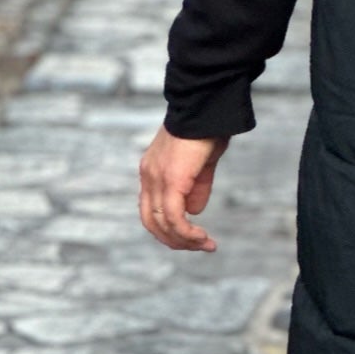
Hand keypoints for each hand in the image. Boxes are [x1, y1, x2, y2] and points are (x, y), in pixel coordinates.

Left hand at [139, 128, 229, 252]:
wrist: (205, 107)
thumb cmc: (206, 129)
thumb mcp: (201, 164)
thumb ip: (196, 187)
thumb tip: (194, 211)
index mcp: (151, 171)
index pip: (150, 209)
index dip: (168, 227)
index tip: (191, 235)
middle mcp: (148, 176)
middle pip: (151, 221)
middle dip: (175, 240)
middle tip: (198, 246)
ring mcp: (156, 178)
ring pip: (162, 223)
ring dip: (184, 240)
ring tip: (205, 244)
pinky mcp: (171, 180)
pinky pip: (174, 217)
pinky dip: (187, 233)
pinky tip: (202, 236)